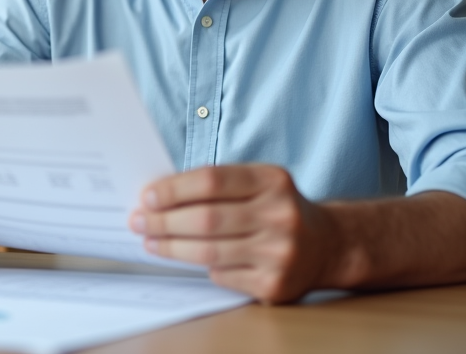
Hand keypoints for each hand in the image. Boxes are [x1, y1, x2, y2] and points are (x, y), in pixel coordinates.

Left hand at [129, 164, 339, 303]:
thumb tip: (160, 195)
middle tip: (138, 221)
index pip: (212, 181)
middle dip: (164, 221)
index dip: (174, 189)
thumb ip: (218, 185)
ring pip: (209, 252)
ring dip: (171, 247)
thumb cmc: (276, 209)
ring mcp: (279, 253)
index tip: (147, 196)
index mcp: (273, 181)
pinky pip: (222, 275)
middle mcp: (280, 216)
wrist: (327, 246)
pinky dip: (201, 267)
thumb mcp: (258, 183)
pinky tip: (187, 258)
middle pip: (206, 219)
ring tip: (150, 241)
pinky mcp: (274, 285)